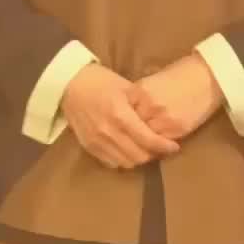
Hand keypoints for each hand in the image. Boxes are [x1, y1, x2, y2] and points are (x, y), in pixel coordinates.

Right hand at [61, 63, 178, 169]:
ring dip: (139, 159)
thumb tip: (162, 120)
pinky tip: (129, 150)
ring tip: (146, 150)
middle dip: (153, 154)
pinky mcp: (88, 147)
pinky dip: (124, 160)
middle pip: (138, 156)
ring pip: (126, 163)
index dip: (164, 146)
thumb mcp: (127, 86)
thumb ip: (144, 105)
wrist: (69, 84)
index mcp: (120, 115)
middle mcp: (108, 132)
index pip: (147, 140)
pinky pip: (111, 163)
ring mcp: (97, 142)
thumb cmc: (101, 81)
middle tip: (161, 147)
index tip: (174, 147)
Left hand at [128, 53, 222, 141]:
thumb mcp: (152, 81)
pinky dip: (158, 145)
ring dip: (144, 143)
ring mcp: (163, 119)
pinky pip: (161, 144)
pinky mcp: (177, 129)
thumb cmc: (180, 75)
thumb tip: (127, 115)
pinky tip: (158, 144)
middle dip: (130, 134)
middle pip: (131, 129)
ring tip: (145, 144)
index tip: (122, 125)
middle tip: (130, 139)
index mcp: (139, 91)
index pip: (121, 114)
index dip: (121, 121)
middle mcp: (149, 106)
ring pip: (145, 140)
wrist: (207, 77)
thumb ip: (138, 98)